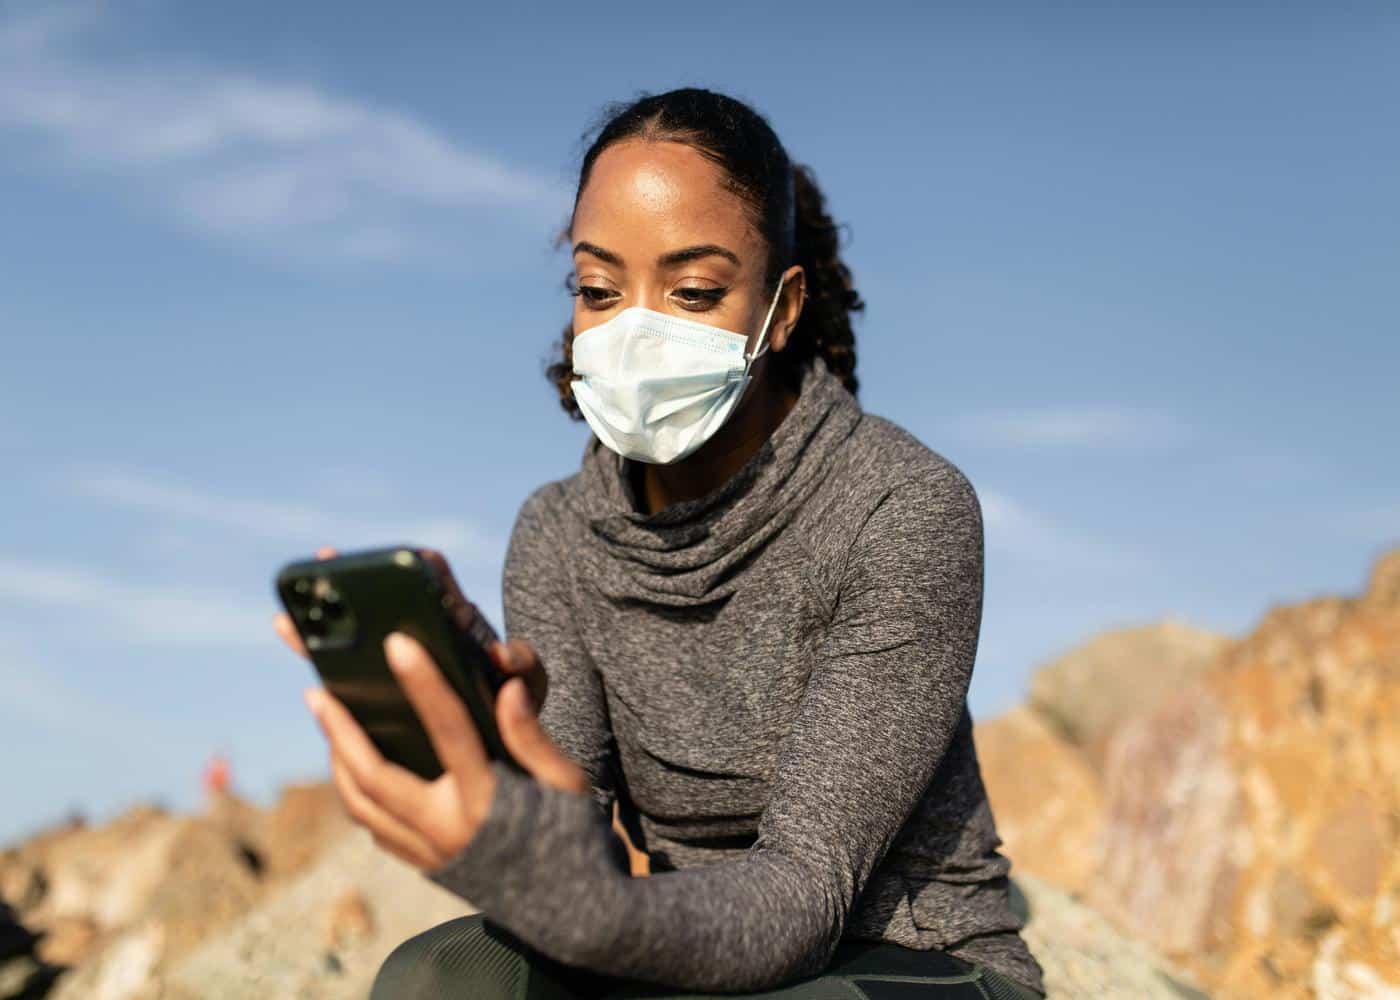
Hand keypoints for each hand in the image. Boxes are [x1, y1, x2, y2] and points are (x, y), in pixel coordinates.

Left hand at [272, 546, 588, 870]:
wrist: (571, 911)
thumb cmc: (574, 834)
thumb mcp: (566, 782)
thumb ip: (532, 736)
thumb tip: (507, 689)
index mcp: (487, 800)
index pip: (448, 730)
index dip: (423, 683)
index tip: (397, 643)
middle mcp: (448, 831)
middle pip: (374, 777)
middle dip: (340, 731)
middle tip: (317, 692)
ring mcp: (431, 854)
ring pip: (363, 806)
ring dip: (339, 762)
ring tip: (328, 722)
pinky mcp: (426, 867)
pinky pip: (375, 827)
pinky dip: (357, 793)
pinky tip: (354, 766)